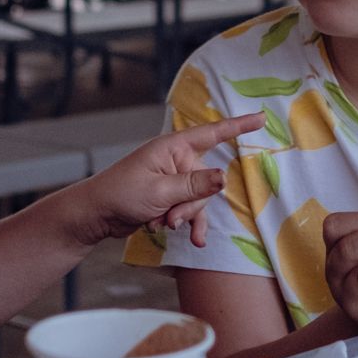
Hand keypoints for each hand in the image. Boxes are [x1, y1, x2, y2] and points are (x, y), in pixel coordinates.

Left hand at [75, 113, 258, 246]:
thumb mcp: (160, 191)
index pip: (213, 133)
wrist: (96, 215)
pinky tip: (191, 240)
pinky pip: (190, 209)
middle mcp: (176, 160)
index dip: (238, 125)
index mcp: (173, 147)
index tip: (261, 117)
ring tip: (166, 226)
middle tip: (172, 218)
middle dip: (193, 204)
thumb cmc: (121, 194)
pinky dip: (187, 223)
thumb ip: (195, 185)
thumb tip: (225, 176)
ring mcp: (174, 179)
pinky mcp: (170, 197)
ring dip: (187, 216)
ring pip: (199, 199)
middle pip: (207, 180)